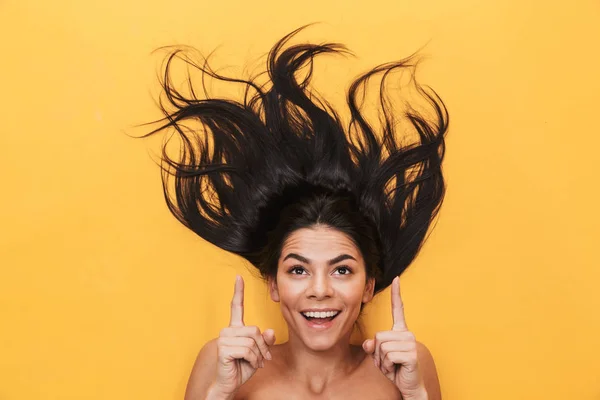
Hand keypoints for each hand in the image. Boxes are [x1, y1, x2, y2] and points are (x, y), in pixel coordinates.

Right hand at [212, 275, 275, 395]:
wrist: (229, 385)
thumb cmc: (242, 368)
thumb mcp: (258, 353)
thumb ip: (265, 341)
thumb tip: (270, 331)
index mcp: (235, 329)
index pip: (236, 306)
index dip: (238, 291)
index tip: (238, 277)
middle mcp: (227, 331)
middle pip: (255, 330)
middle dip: (262, 347)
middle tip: (262, 359)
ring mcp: (224, 339)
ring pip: (253, 341)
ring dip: (258, 355)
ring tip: (254, 363)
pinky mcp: (223, 348)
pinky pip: (248, 350)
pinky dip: (253, 360)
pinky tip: (248, 365)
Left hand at [362, 277, 426, 398]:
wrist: (408, 386)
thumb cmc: (394, 369)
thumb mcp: (378, 356)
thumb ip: (372, 347)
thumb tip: (369, 343)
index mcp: (400, 331)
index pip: (398, 309)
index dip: (396, 294)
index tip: (396, 278)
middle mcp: (407, 333)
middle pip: (378, 336)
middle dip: (378, 353)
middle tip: (388, 361)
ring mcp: (410, 342)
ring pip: (382, 346)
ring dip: (382, 360)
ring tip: (393, 365)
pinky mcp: (411, 353)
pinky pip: (388, 356)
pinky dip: (387, 365)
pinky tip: (397, 368)